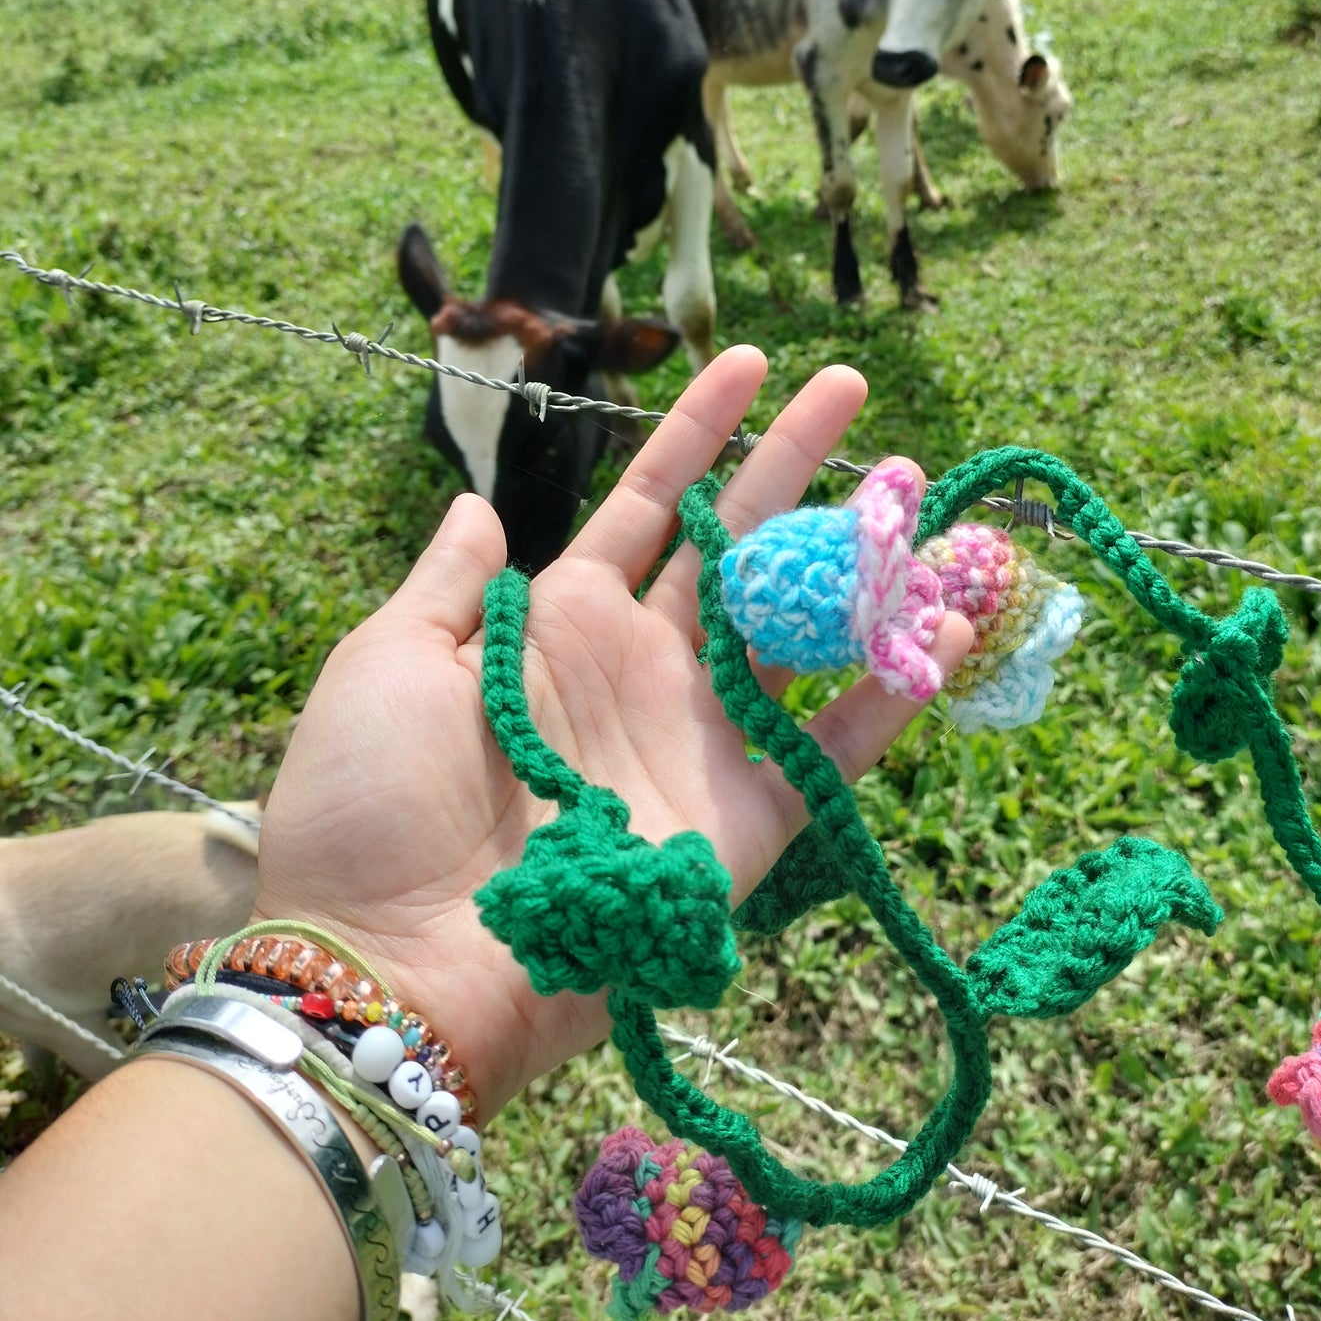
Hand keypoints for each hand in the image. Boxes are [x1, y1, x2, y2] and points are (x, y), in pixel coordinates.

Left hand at [254, 349, 971, 1120]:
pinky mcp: (743, 825)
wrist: (392, 961)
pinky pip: (835, 750)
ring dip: (862, 567)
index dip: (699, 433)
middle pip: (738, 545)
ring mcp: (697, 741)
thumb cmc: (370, 802)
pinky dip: (895, 695)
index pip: (648, 506)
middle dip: (795, 464)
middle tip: (856, 387)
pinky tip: (950, 630)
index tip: (749, 360)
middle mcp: (642, 668)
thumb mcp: (386, 662)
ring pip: (799, 632)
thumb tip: (478, 504)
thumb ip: (448, 583)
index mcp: (558, 622)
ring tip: (926, 497)